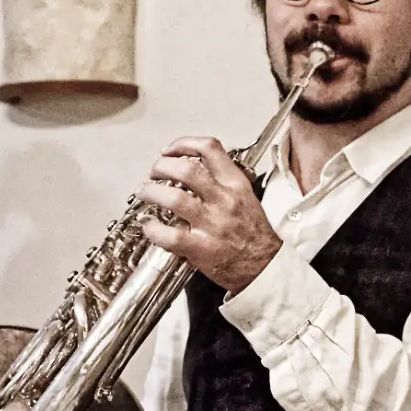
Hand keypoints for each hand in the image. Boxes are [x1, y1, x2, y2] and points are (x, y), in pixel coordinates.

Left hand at [137, 136, 281, 292]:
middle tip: (153, 172)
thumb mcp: (246, 197)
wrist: (266, 267)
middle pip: (186, 169)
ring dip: (151, 192)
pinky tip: (149, 226)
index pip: (209, 149)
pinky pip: (169, 235)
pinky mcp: (201, 248)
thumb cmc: (254, 235)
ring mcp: (212, 224)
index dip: (183, 143)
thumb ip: (223, 180)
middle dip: (162, 166)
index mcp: (235, 185)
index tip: (169, 151)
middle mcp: (223, 200)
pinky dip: (153, 228)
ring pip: (174, 199)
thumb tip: (192, 168)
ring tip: (144, 192)